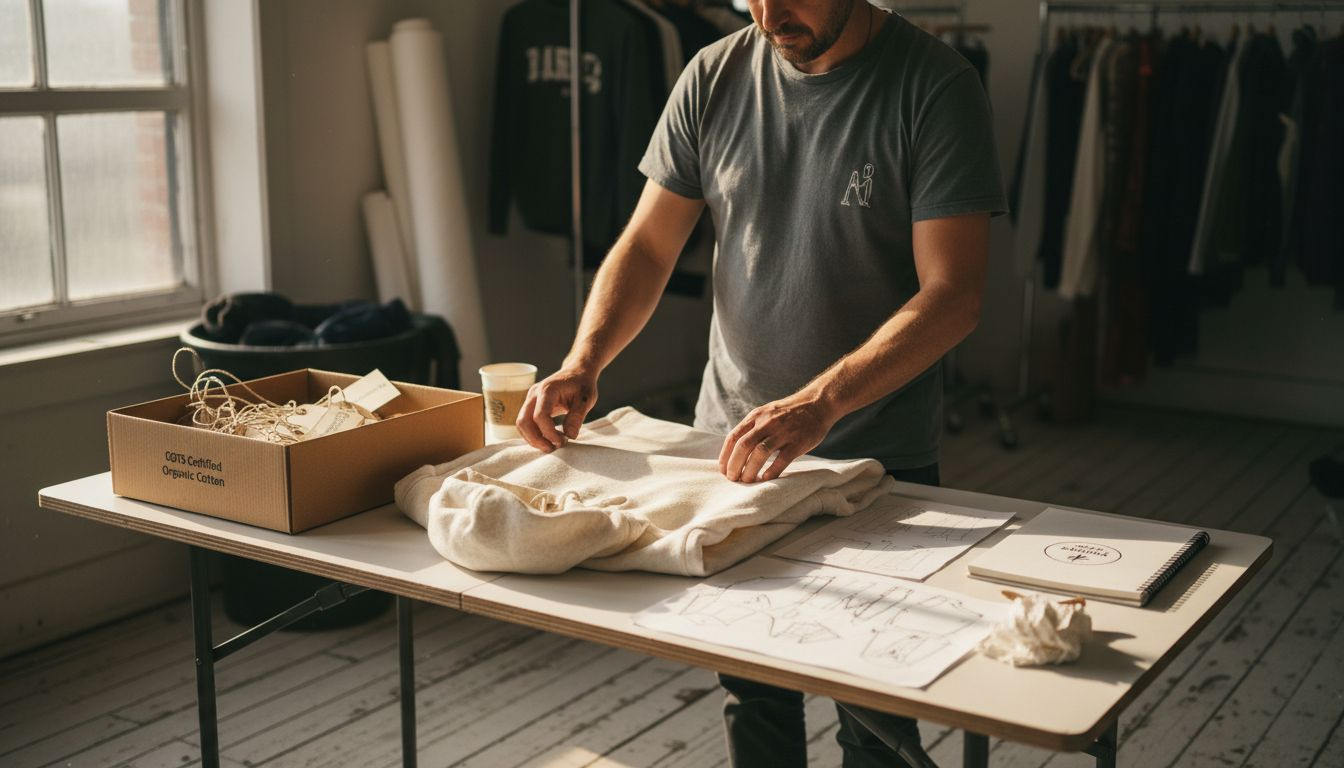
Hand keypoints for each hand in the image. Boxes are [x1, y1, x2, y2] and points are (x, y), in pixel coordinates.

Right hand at [516, 367, 598, 451]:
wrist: (577, 372)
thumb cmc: (582, 384)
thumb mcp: (586, 399)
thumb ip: (577, 417)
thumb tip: (570, 436)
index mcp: (547, 390)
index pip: (540, 416)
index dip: (549, 433)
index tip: (563, 441)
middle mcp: (534, 394)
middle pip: (523, 421)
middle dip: (536, 440)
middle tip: (553, 449)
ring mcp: (530, 399)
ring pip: (522, 424)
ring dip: (533, 439)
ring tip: (552, 445)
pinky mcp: (531, 405)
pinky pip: (526, 422)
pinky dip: (534, 434)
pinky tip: (549, 439)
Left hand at [719, 393, 837, 482]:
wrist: (818, 403)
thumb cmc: (790, 413)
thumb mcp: (767, 413)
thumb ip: (752, 427)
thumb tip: (735, 449)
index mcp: (756, 416)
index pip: (733, 437)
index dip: (725, 456)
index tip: (723, 470)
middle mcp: (767, 423)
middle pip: (743, 446)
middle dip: (734, 465)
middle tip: (732, 479)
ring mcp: (783, 432)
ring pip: (760, 453)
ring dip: (750, 470)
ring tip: (747, 481)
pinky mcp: (798, 442)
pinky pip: (782, 459)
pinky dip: (771, 471)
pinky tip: (765, 479)